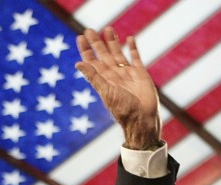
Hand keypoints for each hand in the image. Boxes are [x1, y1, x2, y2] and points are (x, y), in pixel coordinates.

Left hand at [75, 27, 160, 149]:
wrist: (143, 119)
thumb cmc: (123, 109)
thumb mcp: (106, 92)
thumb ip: (93, 77)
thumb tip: (78, 63)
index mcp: (104, 80)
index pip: (92, 62)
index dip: (86, 50)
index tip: (80, 38)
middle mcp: (114, 75)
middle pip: (103, 55)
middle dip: (96, 42)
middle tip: (89, 29)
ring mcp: (127, 74)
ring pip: (118, 54)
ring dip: (113, 42)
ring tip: (108, 29)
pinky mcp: (141, 74)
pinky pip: (135, 58)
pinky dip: (133, 48)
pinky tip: (129, 38)